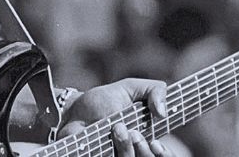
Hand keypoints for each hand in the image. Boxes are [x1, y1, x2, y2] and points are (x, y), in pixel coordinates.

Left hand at [58, 78, 173, 156]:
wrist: (73, 109)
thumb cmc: (104, 100)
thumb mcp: (130, 88)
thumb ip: (153, 91)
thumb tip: (163, 111)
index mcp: (146, 138)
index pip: (163, 155)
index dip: (164, 154)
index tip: (156, 143)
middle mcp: (133, 151)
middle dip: (144, 150)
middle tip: (134, 133)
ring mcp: (116, 156)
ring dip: (126, 148)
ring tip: (116, 129)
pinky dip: (109, 154)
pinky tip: (107, 139)